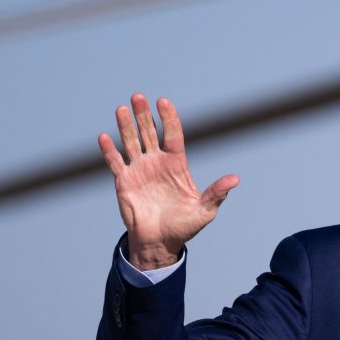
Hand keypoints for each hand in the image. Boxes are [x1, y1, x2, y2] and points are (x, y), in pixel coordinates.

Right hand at [98, 93, 238, 269]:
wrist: (160, 243)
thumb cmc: (184, 226)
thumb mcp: (205, 211)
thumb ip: (217, 193)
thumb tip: (235, 179)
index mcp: (176, 164)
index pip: (172, 135)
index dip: (168, 118)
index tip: (163, 102)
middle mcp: (156, 162)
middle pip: (149, 132)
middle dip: (144, 115)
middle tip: (138, 96)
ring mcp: (139, 170)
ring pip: (131, 142)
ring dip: (125, 126)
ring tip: (122, 108)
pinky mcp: (123, 181)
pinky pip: (115, 162)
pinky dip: (109, 150)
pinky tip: (104, 137)